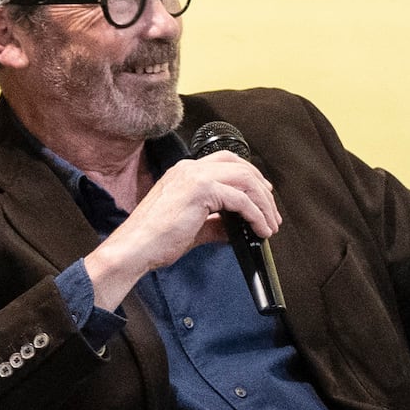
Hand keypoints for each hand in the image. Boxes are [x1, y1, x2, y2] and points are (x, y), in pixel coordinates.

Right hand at [84, 148, 277, 307]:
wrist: (136, 248)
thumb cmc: (155, 240)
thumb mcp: (193, 227)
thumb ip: (216, 223)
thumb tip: (238, 227)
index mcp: (185, 172)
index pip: (227, 162)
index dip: (250, 176)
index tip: (263, 195)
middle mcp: (190, 168)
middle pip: (241, 166)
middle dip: (262, 189)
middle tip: (272, 212)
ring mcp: (195, 176)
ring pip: (245, 180)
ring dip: (263, 203)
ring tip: (270, 224)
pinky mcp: (200, 190)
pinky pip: (240, 199)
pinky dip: (256, 214)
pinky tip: (260, 229)